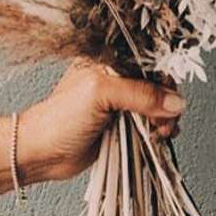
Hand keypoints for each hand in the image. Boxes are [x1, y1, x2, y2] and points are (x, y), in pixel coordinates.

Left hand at [16, 61, 184, 184]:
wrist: (41, 153)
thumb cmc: (59, 118)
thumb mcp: (100, 94)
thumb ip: (139, 94)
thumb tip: (174, 101)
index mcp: (111, 61)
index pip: (149, 61)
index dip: (164, 77)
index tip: (171, 95)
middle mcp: (118, 80)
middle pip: (157, 84)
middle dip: (167, 101)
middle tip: (164, 119)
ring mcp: (121, 104)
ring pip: (157, 106)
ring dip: (166, 118)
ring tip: (159, 132)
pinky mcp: (123, 126)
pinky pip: (150, 124)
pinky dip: (160, 130)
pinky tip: (158, 137)